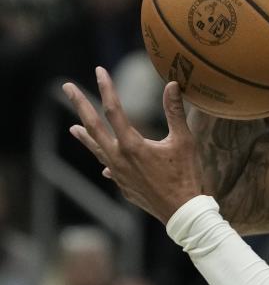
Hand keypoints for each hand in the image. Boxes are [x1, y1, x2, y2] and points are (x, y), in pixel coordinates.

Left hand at [63, 66, 202, 223]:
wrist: (182, 213)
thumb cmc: (186, 176)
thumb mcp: (184, 141)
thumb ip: (175, 112)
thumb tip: (173, 85)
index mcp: (132, 145)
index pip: (114, 110)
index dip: (106, 88)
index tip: (99, 71)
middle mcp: (118, 158)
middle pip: (93, 126)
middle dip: (80, 104)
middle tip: (67, 87)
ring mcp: (118, 174)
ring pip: (96, 150)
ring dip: (85, 136)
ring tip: (73, 128)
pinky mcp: (123, 186)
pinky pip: (108, 168)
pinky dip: (105, 159)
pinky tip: (105, 163)